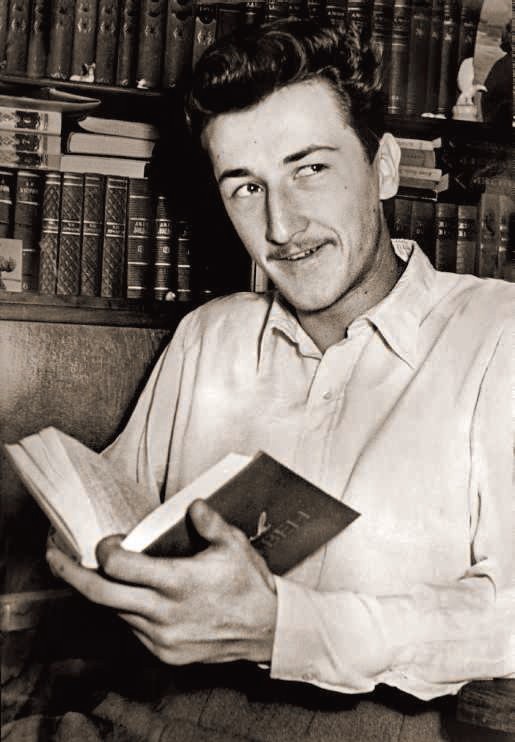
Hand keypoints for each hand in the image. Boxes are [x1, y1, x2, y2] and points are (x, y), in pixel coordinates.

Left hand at [46, 500, 277, 664]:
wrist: (267, 632)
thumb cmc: (250, 584)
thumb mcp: (235, 545)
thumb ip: (209, 521)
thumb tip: (191, 504)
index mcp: (179, 582)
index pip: (120, 566)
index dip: (105, 550)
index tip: (108, 540)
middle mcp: (164, 613)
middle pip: (101, 595)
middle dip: (71, 573)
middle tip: (53, 555)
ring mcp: (162, 638)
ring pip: (115, 613)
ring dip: (102, 592)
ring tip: (91, 573)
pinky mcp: (165, 653)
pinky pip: (132, 630)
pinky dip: (125, 610)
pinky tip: (129, 597)